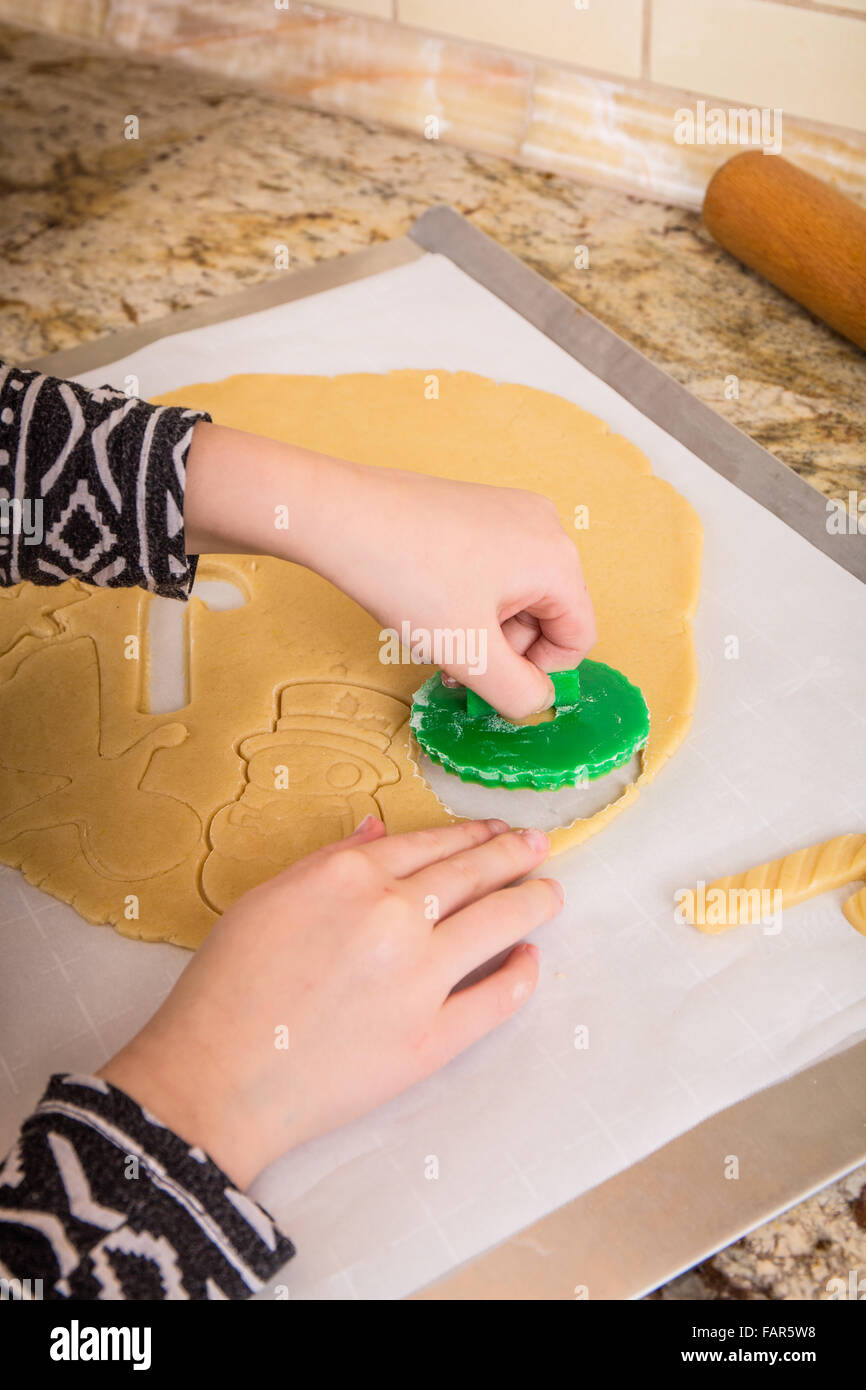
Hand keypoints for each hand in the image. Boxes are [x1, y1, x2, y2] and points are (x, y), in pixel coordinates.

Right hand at [98, 816, 560, 1187]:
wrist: (215, 1078)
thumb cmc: (226, 987)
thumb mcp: (267, 898)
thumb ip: (330, 861)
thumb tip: (381, 833)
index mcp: (351, 877)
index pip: (430, 845)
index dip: (470, 836)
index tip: (493, 832)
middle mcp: (395, 916)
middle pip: (472, 875)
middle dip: (512, 855)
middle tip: (537, 846)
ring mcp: (420, 978)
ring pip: (498, 923)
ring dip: (533, 901)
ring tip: (551, 892)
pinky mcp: (432, 1039)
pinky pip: (495, 999)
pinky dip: (522, 975)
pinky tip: (530, 959)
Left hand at [184, 425, 595, 720]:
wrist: (339, 515)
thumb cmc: (406, 576)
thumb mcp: (469, 653)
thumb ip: (517, 694)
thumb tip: (536, 702)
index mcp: (557, 559)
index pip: (578, 638)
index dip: (539, 674)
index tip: (489, 683)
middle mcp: (543, 526)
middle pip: (548, 615)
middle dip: (506, 651)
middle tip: (455, 664)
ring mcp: (509, 511)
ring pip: (516, 596)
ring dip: (483, 629)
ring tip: (435, 636)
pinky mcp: (476, 507)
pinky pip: (492, 569)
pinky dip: (468, 598)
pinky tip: (426, 604)